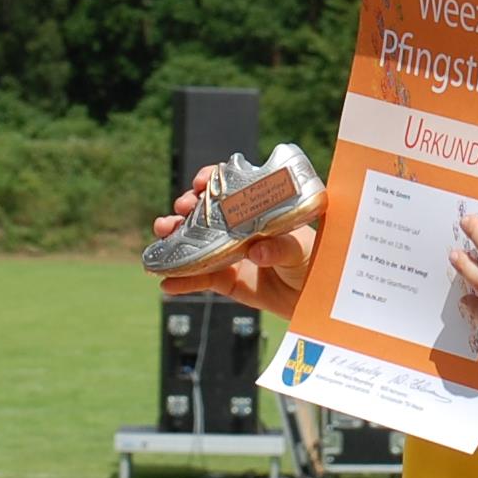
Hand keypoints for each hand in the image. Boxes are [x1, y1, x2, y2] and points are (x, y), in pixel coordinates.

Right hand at [153, 165, 315, 318]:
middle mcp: (237, 228)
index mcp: (255, 210)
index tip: (200, 184)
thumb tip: (255, 251)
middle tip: (178, 212)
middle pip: (204, 213)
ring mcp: (229, 253)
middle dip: (185, 209)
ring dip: (173, 240)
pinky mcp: (226, 280)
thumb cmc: (312, 261)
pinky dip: (181, 282)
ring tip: (161, 238)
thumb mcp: (300, 248)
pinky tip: (166, 283)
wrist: (315, 296)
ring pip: (194, 244)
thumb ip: (280, 247)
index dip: (211, 181)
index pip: (229, 187)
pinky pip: (199, 279)